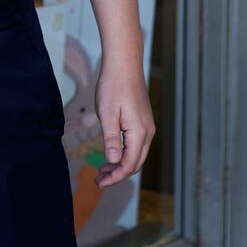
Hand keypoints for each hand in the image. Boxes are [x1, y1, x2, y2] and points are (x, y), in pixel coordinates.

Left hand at [93, 67, 154, 188]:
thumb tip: (114, 161)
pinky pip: (136, 144)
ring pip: (136, 154)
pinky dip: (124, 153)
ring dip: (120, 165)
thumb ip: (111, 139)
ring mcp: (147, 126)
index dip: (115, 177)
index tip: (99, 183)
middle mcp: (147, 131)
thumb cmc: (113, 85)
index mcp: (139, 132)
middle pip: (135, 163)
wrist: (124, 63)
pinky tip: (111, 154)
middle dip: (118, 174)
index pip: (129, 164)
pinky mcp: (143, 121)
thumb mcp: (107, 113)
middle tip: (98, 180)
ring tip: (102, 170)